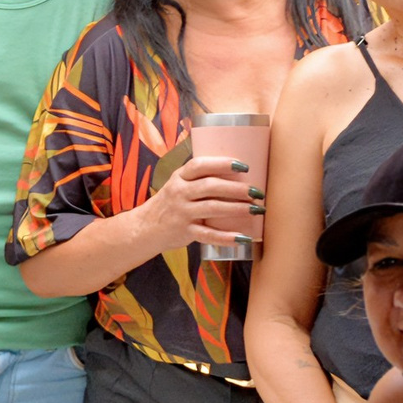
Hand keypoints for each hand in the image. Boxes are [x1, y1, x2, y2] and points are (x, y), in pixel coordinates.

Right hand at [135, 156, 261, 255]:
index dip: (222, 164)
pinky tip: (243, 238)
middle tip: (257, 192)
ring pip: (212, 208)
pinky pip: (208, 235)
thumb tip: (237, 172)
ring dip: (237, 209)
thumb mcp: (178, 184)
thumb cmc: (170, 203)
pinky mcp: (185, 232)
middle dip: (237, 188)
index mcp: (180, 177)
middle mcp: (180, 193)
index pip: (199, 165)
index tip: (243, 166)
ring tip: (256, 210)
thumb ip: (199, 178)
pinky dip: (227, 237)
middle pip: (210, 186)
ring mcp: (182, 213)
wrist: (144, 228)